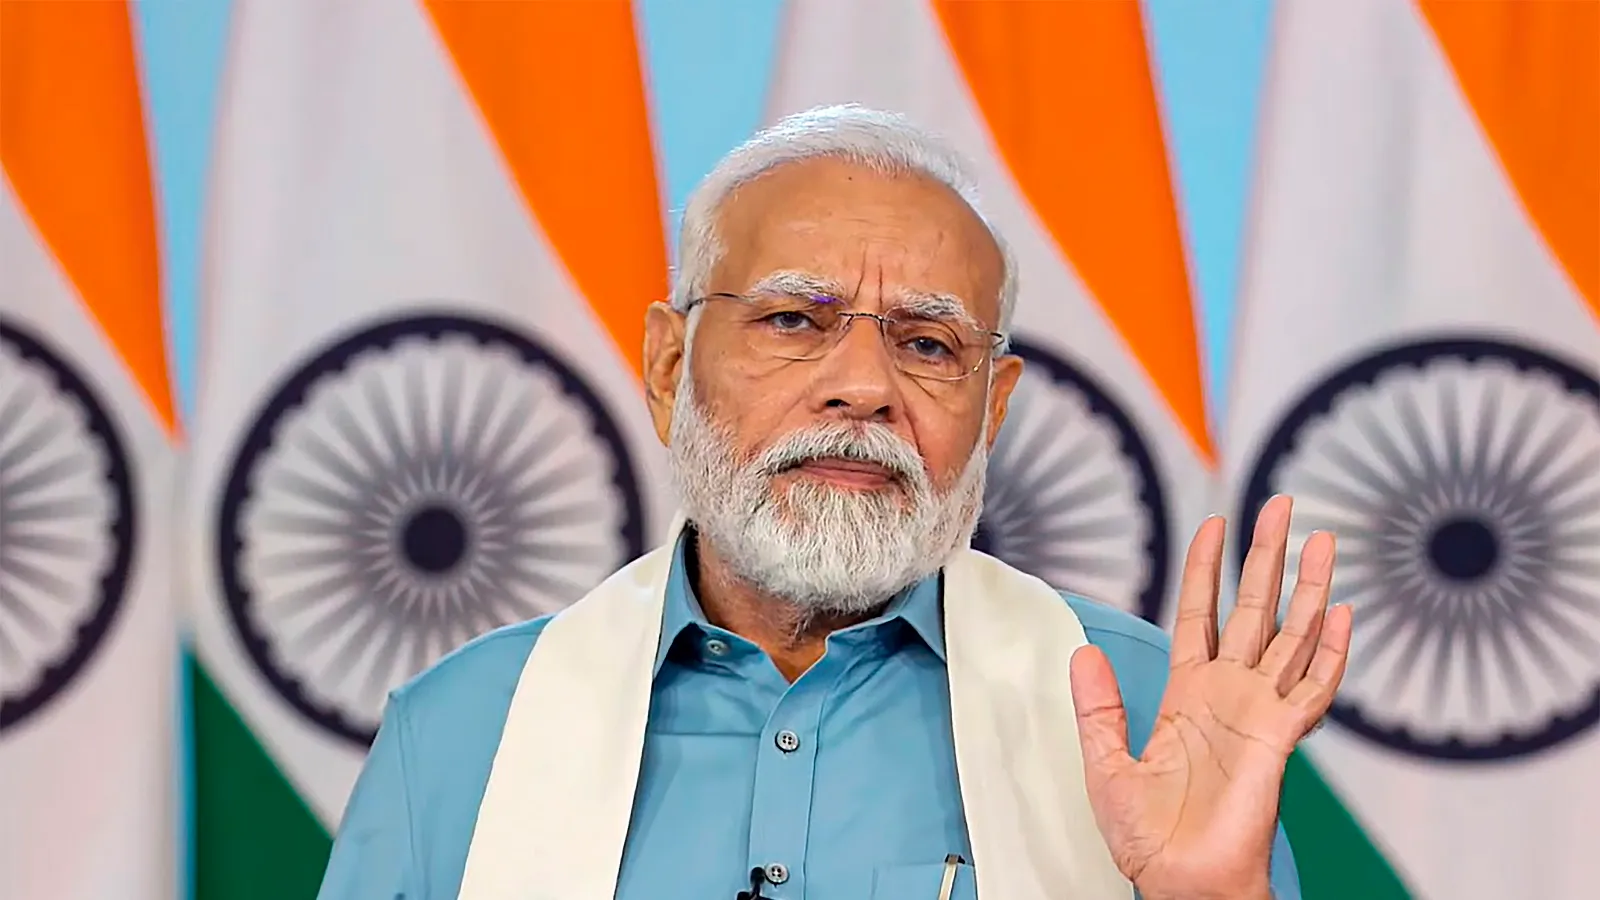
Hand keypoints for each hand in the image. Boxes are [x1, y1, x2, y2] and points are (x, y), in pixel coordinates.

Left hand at [1069, 495, 1351, 899]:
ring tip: (1324, 541)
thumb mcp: (1105, 761)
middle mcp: (1230, 694)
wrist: (1182, 882)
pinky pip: (1313, 687)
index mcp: (1188, 694)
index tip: (1215, 525)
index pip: (1201, 614)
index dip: (1207, 569)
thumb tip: (1083, 653)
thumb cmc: (1148, 836)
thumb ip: (1098, 706)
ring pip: (1293, 635)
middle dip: (1267, 557)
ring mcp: (1260, 712)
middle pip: (1255, 609)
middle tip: (1283, 505)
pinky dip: (1332, 651)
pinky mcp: (1280, 739)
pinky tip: (1343, 614)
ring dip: (1310, 588)